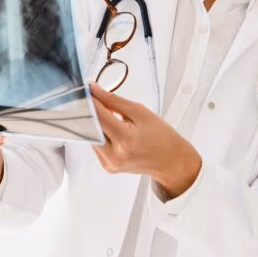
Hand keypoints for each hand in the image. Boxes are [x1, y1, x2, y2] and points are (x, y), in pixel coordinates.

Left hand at [89, 83, 201, 198]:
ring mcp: (110, 163)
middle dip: (92, 112)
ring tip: (112, 118)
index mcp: (125, 139)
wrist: (170, 160)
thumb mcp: (140, 112)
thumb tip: (94, 90)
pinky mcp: (107, 167)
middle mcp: (115, 154)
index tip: (87, 89)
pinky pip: (96, 146)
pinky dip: (101, 135)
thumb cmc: (161, 136)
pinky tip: (114, 132)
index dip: (91, 100)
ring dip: (96, 124)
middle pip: (90, 127)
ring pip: (91, 137)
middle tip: (98, 100)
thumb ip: (114, 100)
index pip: (98, 115)